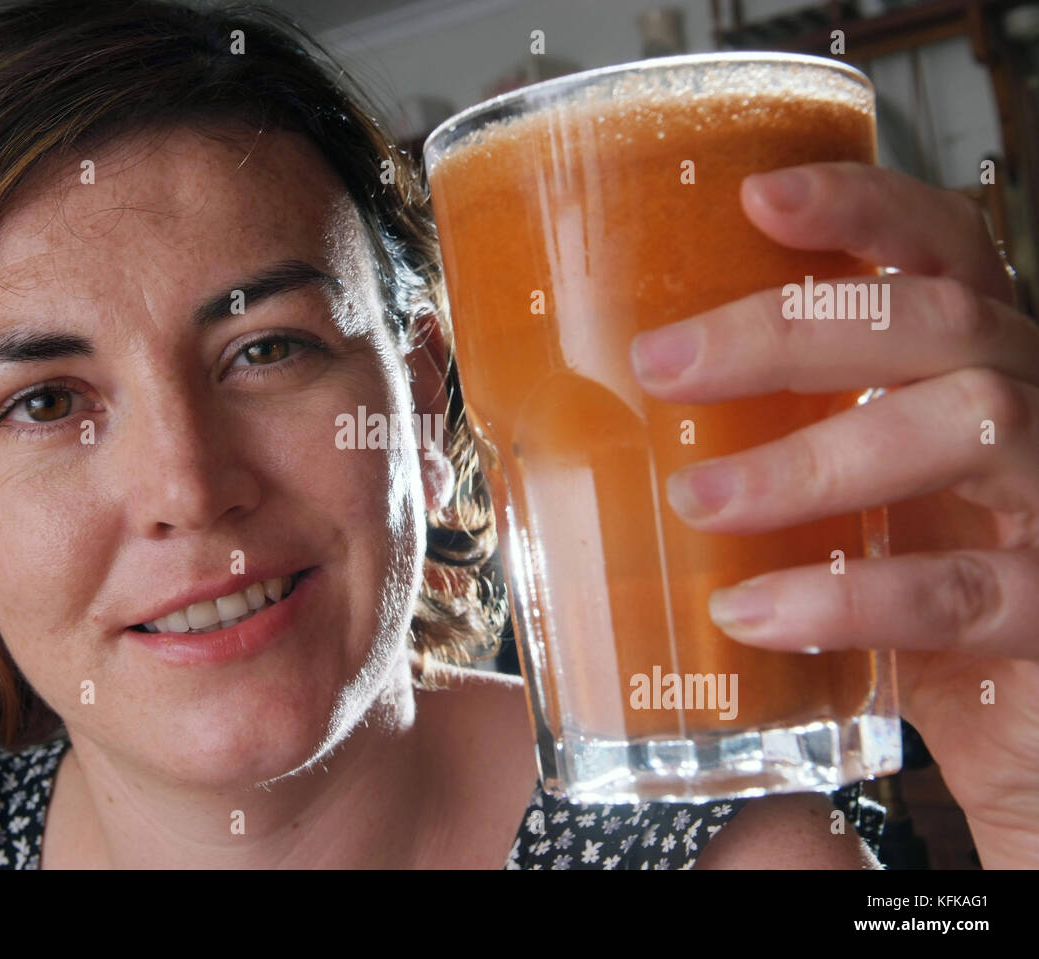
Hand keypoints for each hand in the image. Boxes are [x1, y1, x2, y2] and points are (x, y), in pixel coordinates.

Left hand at [628, 162, 1038, 867]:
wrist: (1010, 702)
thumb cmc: (917, 576)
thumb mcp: (850, 492)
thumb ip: (775, 441)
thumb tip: (605, 429)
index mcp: (972, 363)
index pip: (939, 249)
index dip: (862, 208)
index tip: (758, 195)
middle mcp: (1029, 404)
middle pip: (937, 320)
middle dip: (794, 331)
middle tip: (662, 364)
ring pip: (968, 425)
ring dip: (812, 460)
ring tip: (699, 499)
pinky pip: (960, 587)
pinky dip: (846, 597)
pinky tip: (754, 612)